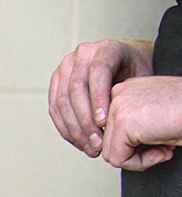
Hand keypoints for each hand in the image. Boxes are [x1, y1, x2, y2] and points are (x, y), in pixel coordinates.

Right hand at [50, 39, 155, 155]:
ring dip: (74, 130)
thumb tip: (110, 122)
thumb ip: (127, 95)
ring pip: (60, 102)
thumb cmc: (137, 72)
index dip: (98, 100)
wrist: (127, 64)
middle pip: (74, 90)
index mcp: (106, 48)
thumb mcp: (141, 79)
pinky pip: (54, 109)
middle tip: (98, 143)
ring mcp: (65, 68)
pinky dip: (66, 129)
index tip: (104, 124)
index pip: (97, 73)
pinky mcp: (56, 83)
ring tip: (90, 147)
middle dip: (84, 121)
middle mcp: (81, 55)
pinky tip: (80, 142)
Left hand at [99, 76, 181, 170]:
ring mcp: (118, 106)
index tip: (161, 138)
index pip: (112, 129)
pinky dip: (141, 164)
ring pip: (111, 152)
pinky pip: (119, 160)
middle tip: (165, 147)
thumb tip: (113, 149)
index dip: (134, 142)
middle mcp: (119, 93)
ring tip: (165, 149)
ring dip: (139, 159)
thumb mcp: (155, 116)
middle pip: (109, 141)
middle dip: (136, 152)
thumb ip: (132, 126)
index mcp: (127, 89)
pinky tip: (164, 151)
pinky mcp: (123, 123)